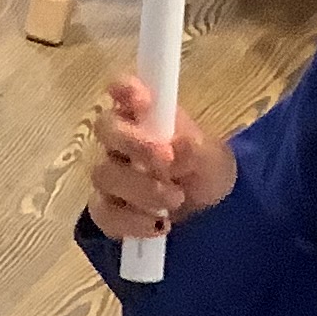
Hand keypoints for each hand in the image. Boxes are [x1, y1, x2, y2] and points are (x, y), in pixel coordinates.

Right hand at [86, 76, 237, 242]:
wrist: (210, 214)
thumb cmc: (207, 171)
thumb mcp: (211, 157)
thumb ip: (193, 147)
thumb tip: (174, 147)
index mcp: (145, 115)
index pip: (123, 89)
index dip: (126, 88)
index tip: (144, 100)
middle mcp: (120, 141)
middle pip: (105, 128)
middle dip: (134, 143)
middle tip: (166, 159)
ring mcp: (109, 175)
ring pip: (104, 175)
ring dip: (141, 188)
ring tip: (175, 199)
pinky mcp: (107, 210)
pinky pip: (105, 214)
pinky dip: (132, 222)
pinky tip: (158, 226)